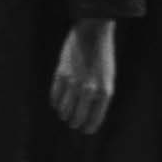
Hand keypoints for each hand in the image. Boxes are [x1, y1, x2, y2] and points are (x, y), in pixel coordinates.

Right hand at [50, 17, 116, 135]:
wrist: (94, 31)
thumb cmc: (102, 55)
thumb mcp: (107, 77)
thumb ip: (98, 94)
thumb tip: (86, 113)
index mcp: (105, 92)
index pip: (94, 120)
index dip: (88, 127)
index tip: (84, 130)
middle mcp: (89, 90)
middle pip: (77, 117)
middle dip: (74, 122)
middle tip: (72, 123)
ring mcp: (74, 83)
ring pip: (64, 109)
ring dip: (64, 114)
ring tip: (64, 114)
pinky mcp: (61, 74)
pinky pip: (55, 96)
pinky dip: (55, 102)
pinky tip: (57, 103)